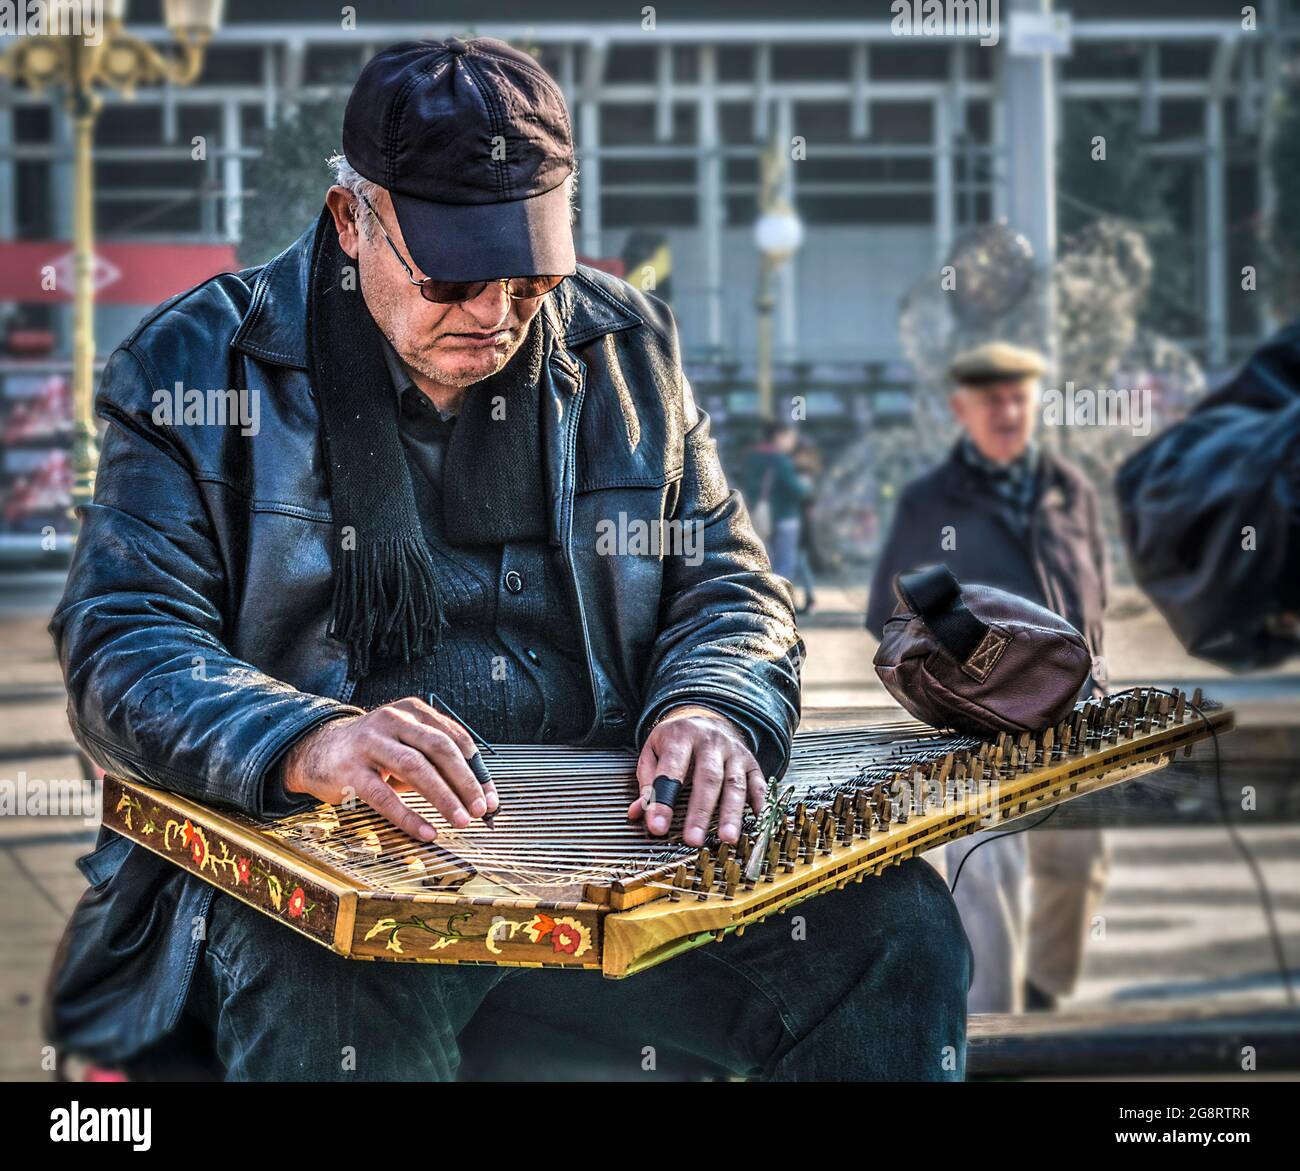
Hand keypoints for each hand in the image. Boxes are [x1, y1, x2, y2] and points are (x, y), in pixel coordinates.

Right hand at [282, 698, 497, 840]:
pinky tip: (427, 831)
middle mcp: (393, 720)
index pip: (455, 738)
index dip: (477, 769)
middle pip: (439, 748)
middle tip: (480, 809)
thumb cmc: (375, 752)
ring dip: (443, 797)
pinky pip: (385, 796)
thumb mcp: (407, 745)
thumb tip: (478, 796)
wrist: (318, 751)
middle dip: (465, 781)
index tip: (490, 797)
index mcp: (413, 711)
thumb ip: (438, 763)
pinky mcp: (351, 769)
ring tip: (461, 820)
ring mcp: (370, 742)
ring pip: (415, 768)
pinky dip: (409, 816)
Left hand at [630, 705, 764, 845]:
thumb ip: (647, 782)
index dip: (664, 800)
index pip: (671, 770)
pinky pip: (758, 783)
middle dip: (700, 811)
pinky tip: (756, 823)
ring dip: (731, 813)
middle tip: (693, 839)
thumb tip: (637, 813)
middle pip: (708, 778)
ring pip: (734, 783)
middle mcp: (710, 742)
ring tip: (727, 838)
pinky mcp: (751, 762)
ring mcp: (734, 751)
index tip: (657, 827)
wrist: (705, 716)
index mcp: (681, 736)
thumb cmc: (676, 740)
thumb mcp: (653, 751)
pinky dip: (759, 804)